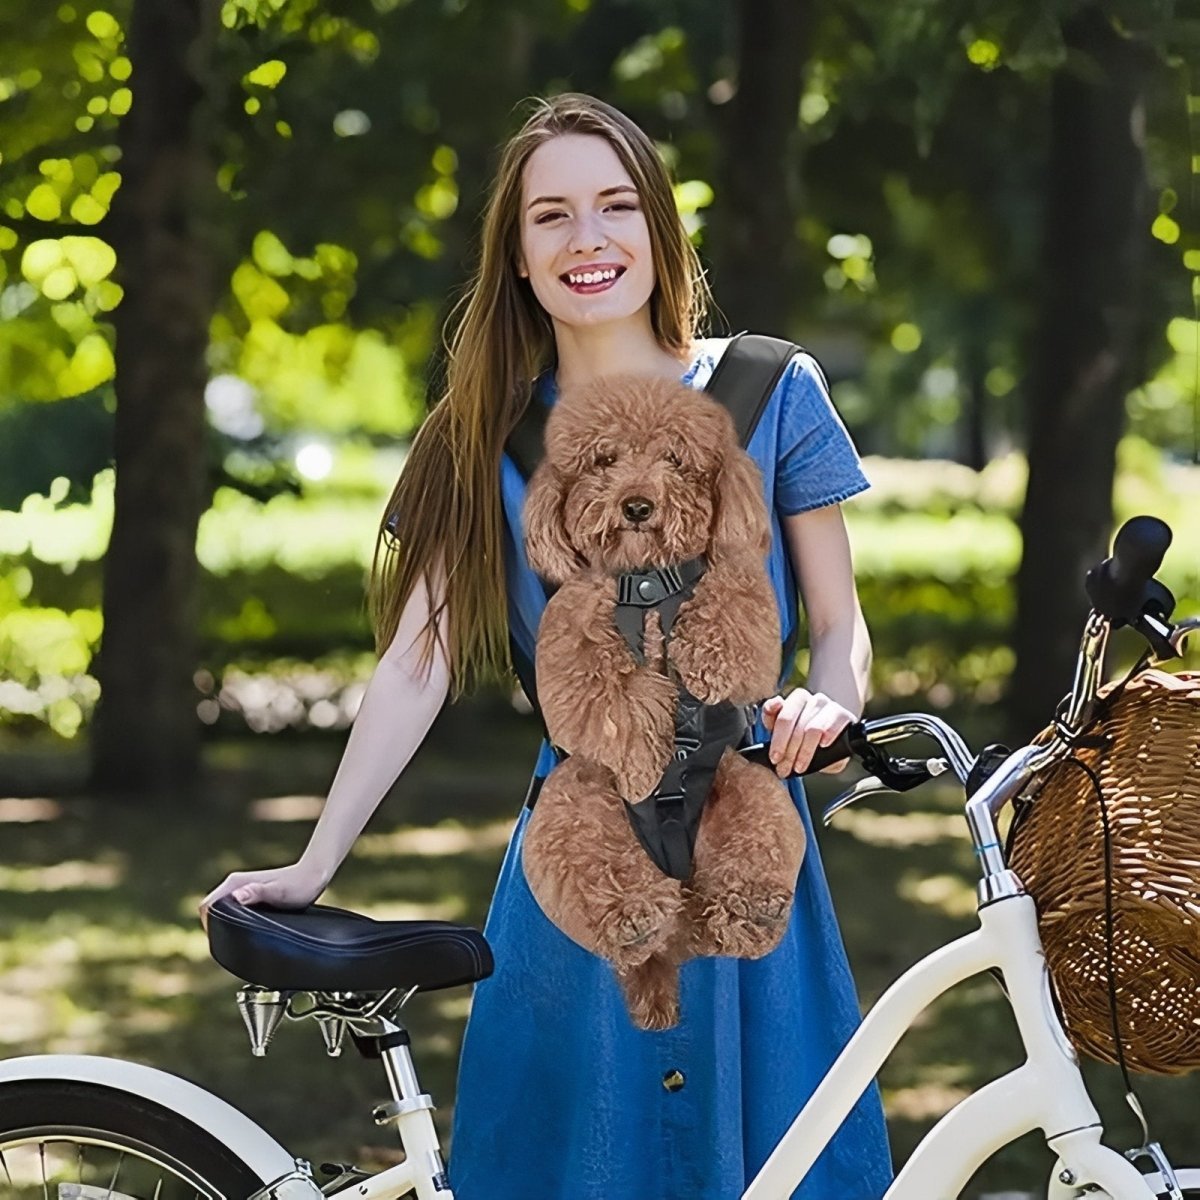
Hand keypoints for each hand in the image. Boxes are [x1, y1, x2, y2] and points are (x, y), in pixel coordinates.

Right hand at [199, 861, 328, 929]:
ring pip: (221, 911)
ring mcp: (243, 890)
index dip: (208, 925)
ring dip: (223, 925)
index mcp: (236, 884)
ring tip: (236, 941)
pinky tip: (245, 933)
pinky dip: (233, 922)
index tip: (220, 939)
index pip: (207, 906)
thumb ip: (258, 893)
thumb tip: (237, 897)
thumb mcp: (279, 892)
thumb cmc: (299, 884)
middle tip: (228, 945)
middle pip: (211, 910)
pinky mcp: (251, 896)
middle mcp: (235, 885)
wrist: (314, 874)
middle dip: (214, 928)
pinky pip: (233, 911)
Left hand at [760, 689, 853, 775]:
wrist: (834, 742)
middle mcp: (806, 698)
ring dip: (804, 751)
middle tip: (784, 767)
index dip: (776, 738)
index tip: (774, 757)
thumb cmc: (806, 740)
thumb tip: (772, 748)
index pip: (774, 710)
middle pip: (789, 720)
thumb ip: (776, 735)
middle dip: (786, 748)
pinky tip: (823, 746)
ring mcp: (825, 704)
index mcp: (788, 701)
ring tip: (800, 766)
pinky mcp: (842, 714)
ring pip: (810, 727)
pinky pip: (832, 724)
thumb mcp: (787, 739)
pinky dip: (827, 736)